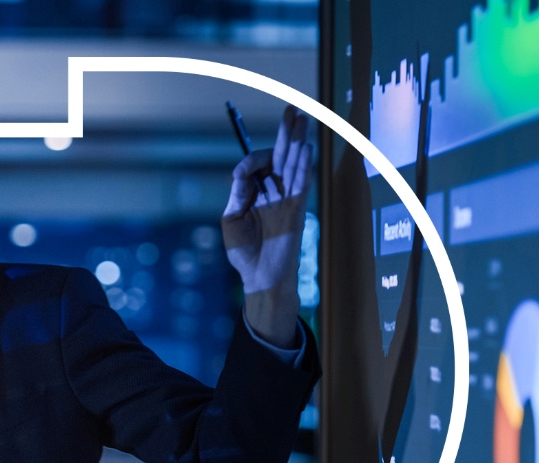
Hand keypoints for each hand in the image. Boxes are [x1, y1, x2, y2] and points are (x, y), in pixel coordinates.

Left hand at [222, 105, 311, 346]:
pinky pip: (301, 184)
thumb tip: (242, 171)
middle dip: (285, 133)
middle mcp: (273, 193)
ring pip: (293, 164)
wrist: (258, 277)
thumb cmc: (243, 253)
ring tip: (302, 119)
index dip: (252, 161)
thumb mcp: (231, 219)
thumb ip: (238, 193)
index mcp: (255, 194)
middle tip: (292, 110)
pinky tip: (306, 148)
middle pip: (281, 157)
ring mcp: (286, 200)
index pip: (258, 165)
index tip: (242, 174)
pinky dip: (304, 166)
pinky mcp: (296, 210)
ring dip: (297, 142)